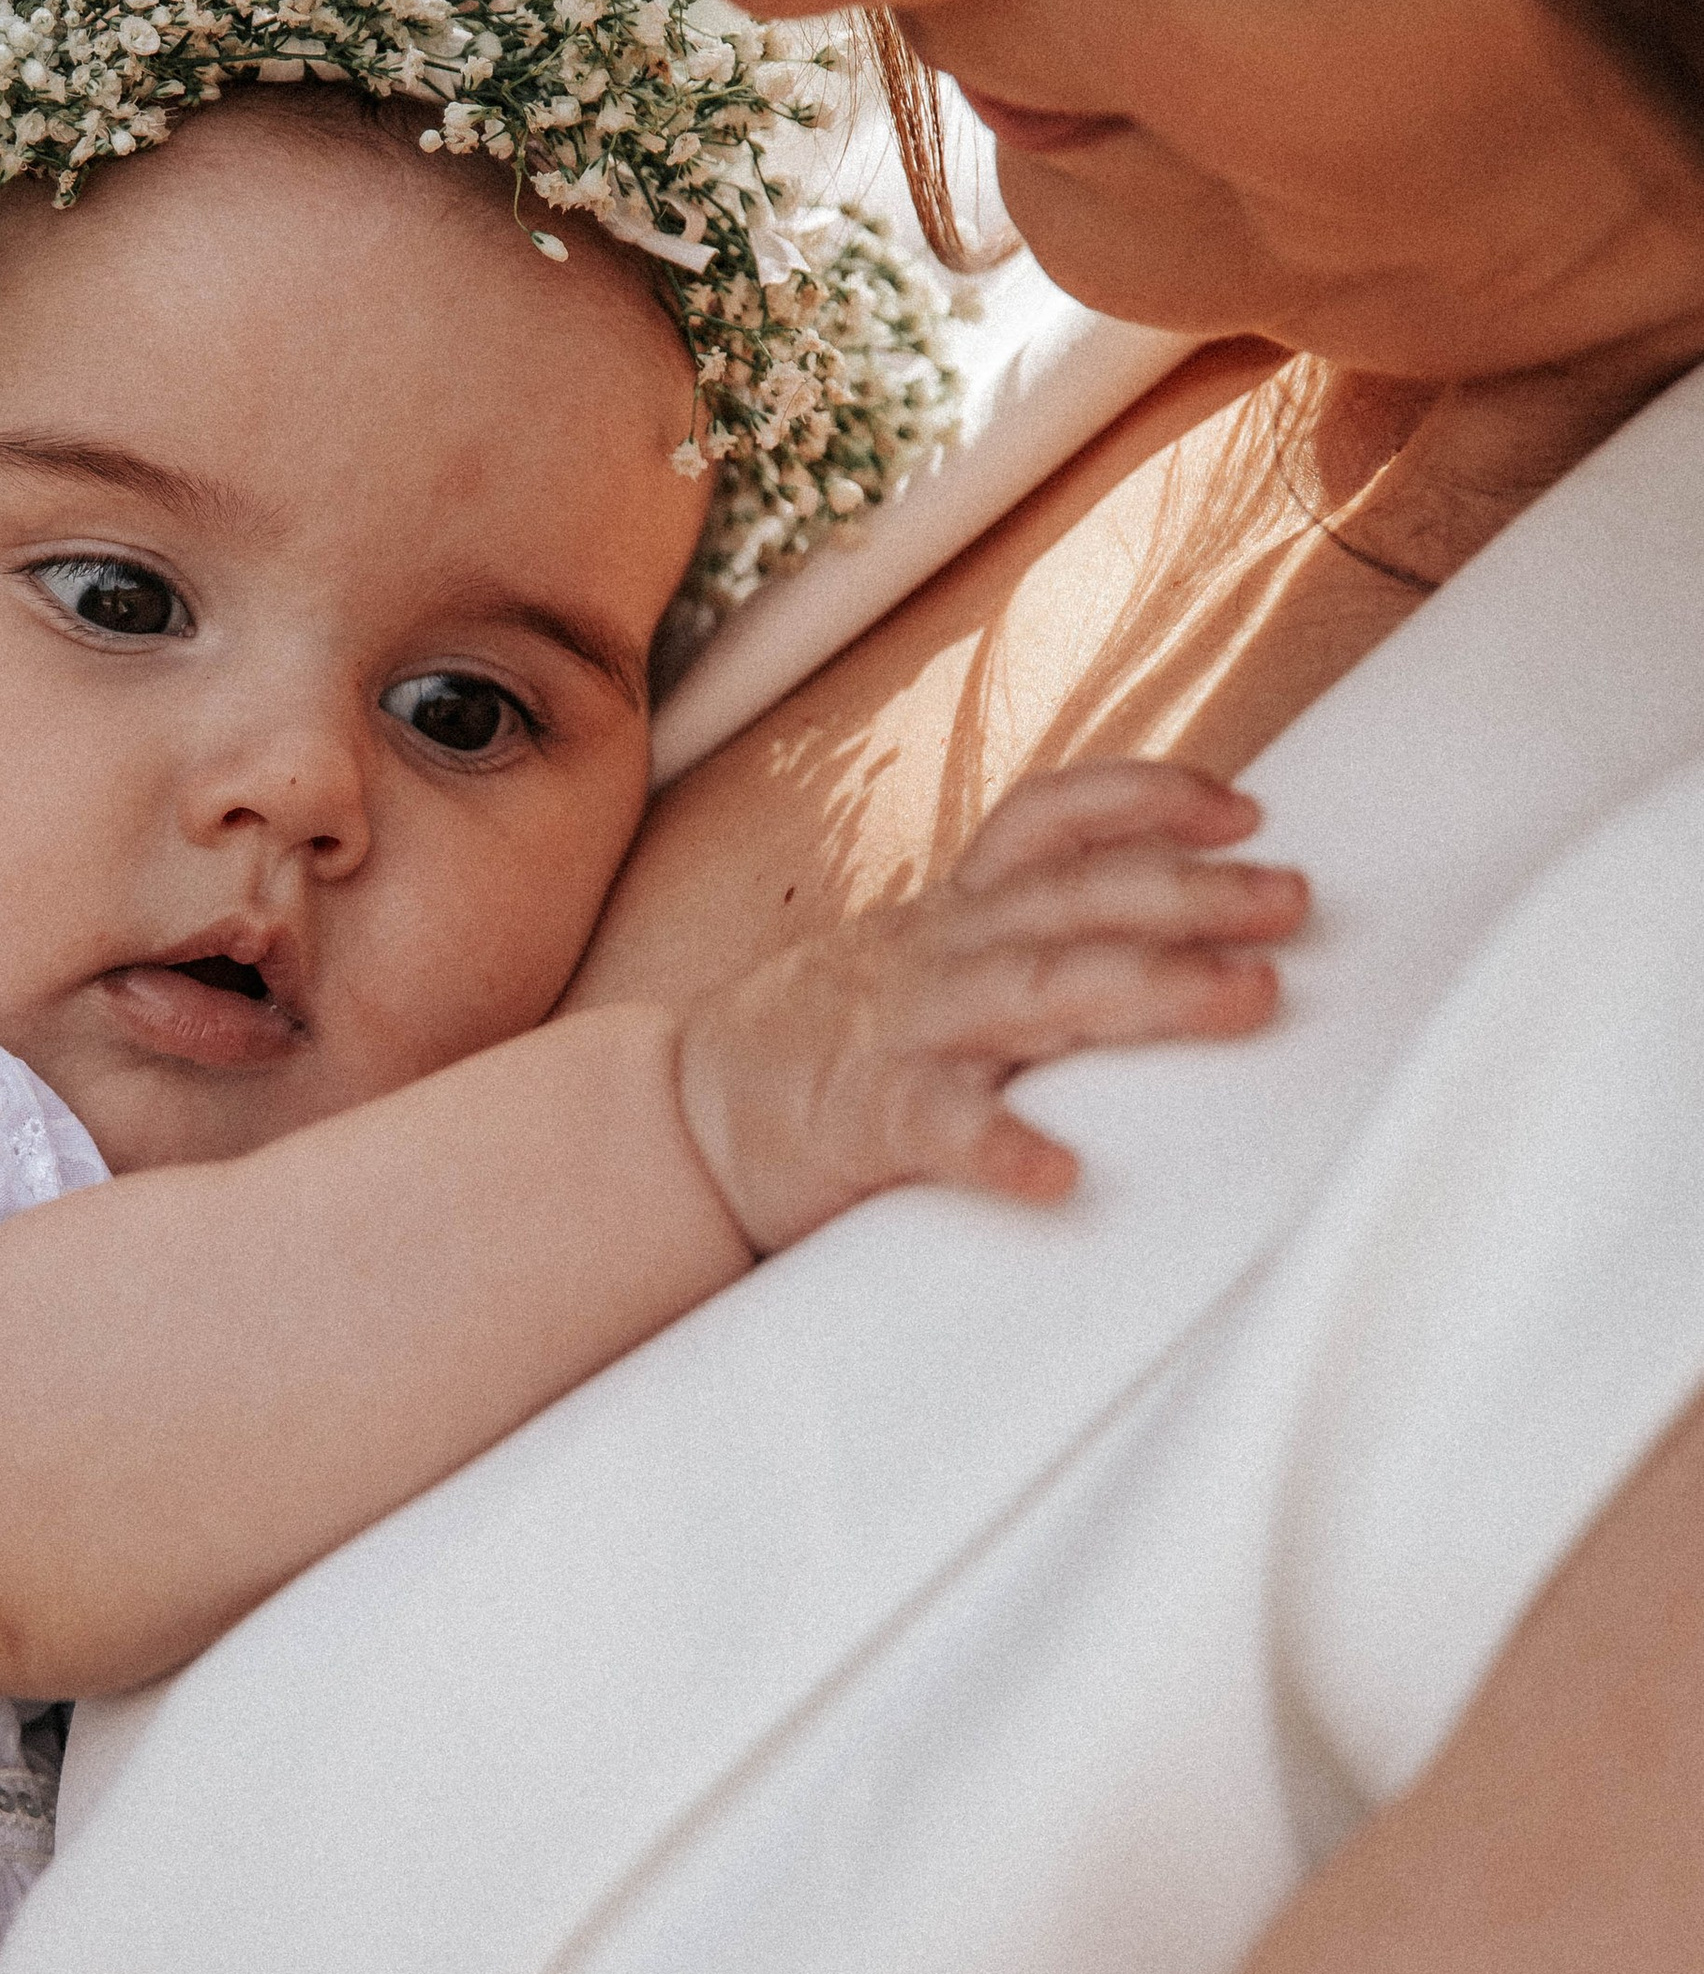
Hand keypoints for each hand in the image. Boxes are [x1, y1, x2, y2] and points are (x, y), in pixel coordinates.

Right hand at [673, 761, 1307, 1256]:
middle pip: (1075, 897)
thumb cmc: (827, 1050)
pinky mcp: (858, 1117)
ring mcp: (898, 1029)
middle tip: (1294, 899)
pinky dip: (998, 1141)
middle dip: (1193, 890)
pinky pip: (935, 1122)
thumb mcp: (922, 968)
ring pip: (1035, 987)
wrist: (678, 1120)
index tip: (1245, 810)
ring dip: (1148, 984)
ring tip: (1244, 994)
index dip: (1146, 799)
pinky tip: (1059, 1173)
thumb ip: (1020, 949)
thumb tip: (1169, 941)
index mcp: (953, 915)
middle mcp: (936, 952)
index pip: (1048, 822)